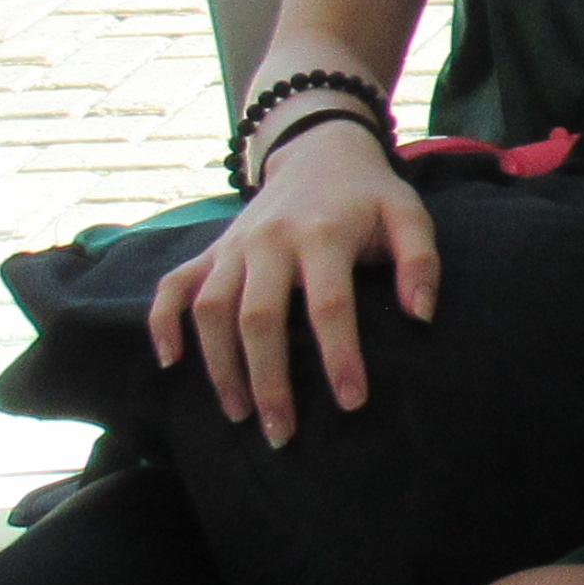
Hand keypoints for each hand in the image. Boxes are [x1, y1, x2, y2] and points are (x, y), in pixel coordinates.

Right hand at [148, 124, 438, 446]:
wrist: (319, 152)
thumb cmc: (369, 196)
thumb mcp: (408, 216)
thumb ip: (420, 263)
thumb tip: (421, 317)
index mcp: (322, 234)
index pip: (329, 306)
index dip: (339, 357)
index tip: (351, 402)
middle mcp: (269, 242)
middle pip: (259, 318)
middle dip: (268, 380)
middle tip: (281, 433)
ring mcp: (232, 246)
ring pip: (210, 311)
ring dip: (219, 367)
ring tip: (240, 414)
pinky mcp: (209, 250)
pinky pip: (171, 287)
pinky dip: (162, 323)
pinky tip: (169, 362)